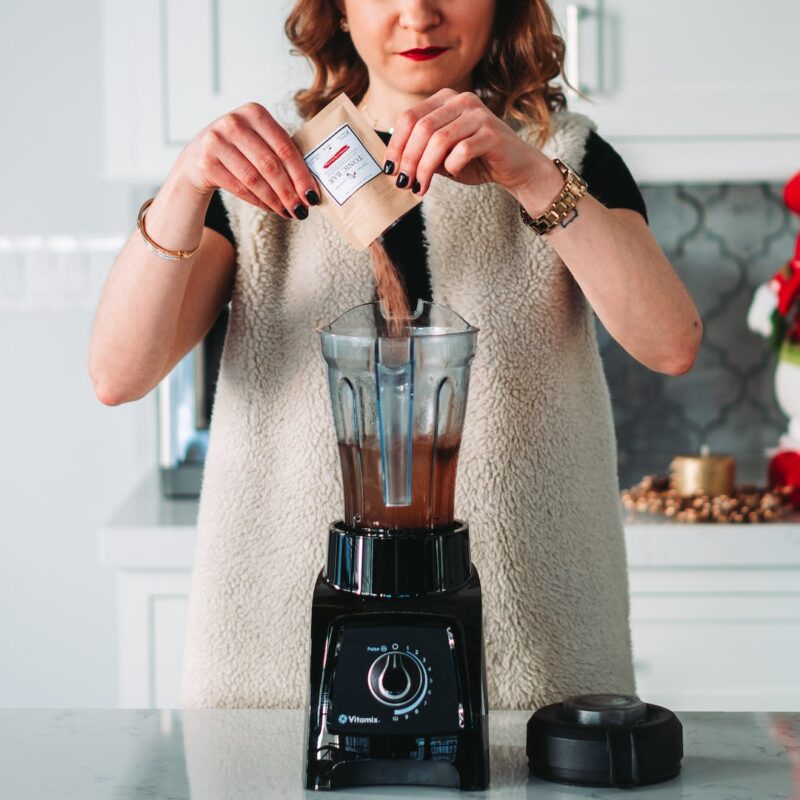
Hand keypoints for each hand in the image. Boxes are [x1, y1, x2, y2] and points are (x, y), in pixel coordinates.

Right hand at [170, 102, 320, 219]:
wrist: (197, 157)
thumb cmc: (240, 150)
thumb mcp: (258, 140)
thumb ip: (281, 152)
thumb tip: (310, 186)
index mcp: (254, 112)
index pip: (285, 148)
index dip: (301, 175)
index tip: (313, 196)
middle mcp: (233, 123)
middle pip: (270, 165)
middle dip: (290, 192)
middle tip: (303, 210)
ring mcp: (216, 141)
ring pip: (255, 179)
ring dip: (276, 200)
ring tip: (289, 213)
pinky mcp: (205, 163)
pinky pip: (240, 188)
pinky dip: (259, 201)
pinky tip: (271, 208)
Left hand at [383, 88, 550, 197]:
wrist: (515, 167)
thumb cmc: (477, 160)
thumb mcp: (442, 156)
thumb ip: (421, 153)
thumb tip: (393, 164)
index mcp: (445, 99)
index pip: (409, 117)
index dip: (395, 144)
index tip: (390, 168)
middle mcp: (461, 100)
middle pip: (422, 128)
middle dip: (408, 160)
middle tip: (404, 184)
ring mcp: (478, 114)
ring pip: (439, 140)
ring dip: (425, 168)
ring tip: (420, 188)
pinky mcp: (492, 133)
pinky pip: (462, 151)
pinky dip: (451, 167)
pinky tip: (452, 175)